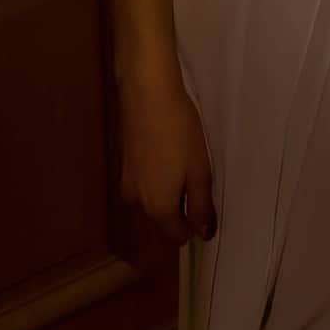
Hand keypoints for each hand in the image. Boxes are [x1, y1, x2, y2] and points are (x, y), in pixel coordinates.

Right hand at [118, 74, 216, 246]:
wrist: (147, 94)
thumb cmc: (179, 132)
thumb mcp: (199, 170)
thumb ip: (202, 206)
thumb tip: (203, 235)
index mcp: (157, 208)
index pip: (176, 235)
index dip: (195, 225)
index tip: (207, 202)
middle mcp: (136, 203)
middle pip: (163, 218)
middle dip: (181, 205)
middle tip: (197, 175)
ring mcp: (126, 183)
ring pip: (152, 199)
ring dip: (168, 189)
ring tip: (184, 160)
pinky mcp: (122, 164)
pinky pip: (143, 182)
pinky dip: (156, 175)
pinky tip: (167, 151)